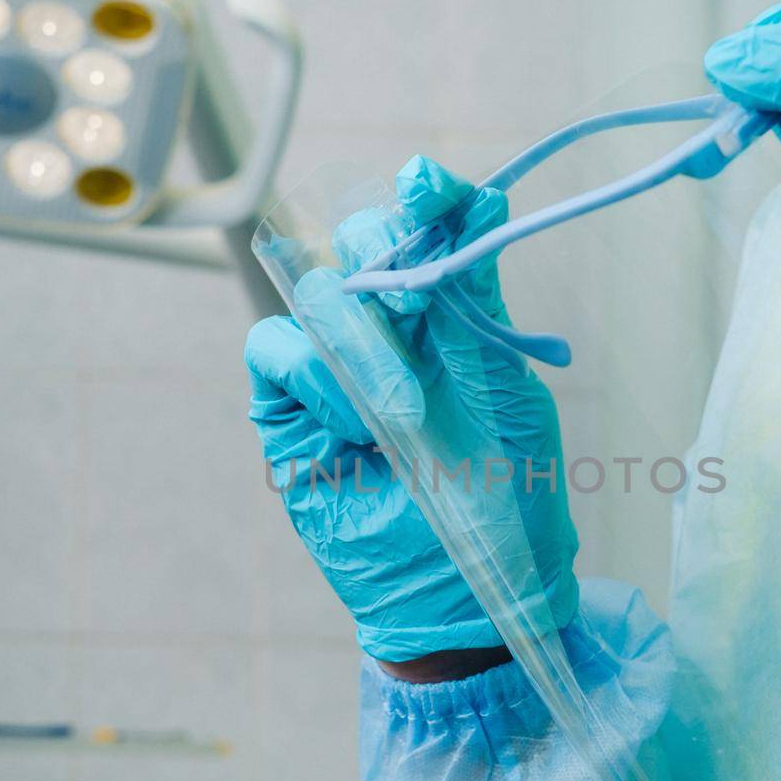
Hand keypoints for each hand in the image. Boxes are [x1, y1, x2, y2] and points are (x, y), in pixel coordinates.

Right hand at [246, 157, 579, 664]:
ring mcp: (333, 371)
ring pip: (314, 291)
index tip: (428, 187)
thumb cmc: (505, 499)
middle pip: (360, 241)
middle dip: (385, 254)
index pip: (424, 229)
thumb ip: (477, 293)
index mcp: (449, 319)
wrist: (471, 594)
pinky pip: (274, 349)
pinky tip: (356, 422)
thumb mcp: (505, 386)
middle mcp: (389, 334)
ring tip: (399, 407)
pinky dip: (314, 375)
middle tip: (417, 299)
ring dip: (358, 336)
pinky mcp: (287, 413)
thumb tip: (473, 194)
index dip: (424, 198)